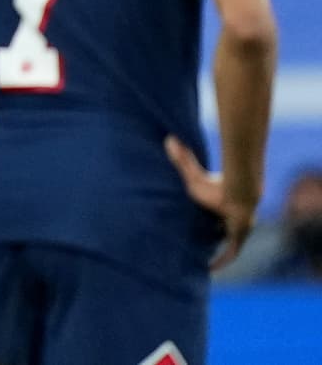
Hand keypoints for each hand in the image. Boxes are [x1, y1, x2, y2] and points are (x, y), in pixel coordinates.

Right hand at [165, 135, 256, 270]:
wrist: (240, 194)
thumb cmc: (216, 186)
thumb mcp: (193, 176)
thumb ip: (182, 159)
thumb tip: (169, 138)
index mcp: (220, 207)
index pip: (213, 215)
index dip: (207, 220)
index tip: (199, 222)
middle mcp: (228, 219)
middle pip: (218, 230)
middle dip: (211, 236)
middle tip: (196, 243)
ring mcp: (236, 230)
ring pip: (225, 243)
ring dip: (215, 250)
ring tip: (200, 260)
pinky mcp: (237, 239)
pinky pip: (229, 254)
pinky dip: (221, 261)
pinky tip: (210, 270)